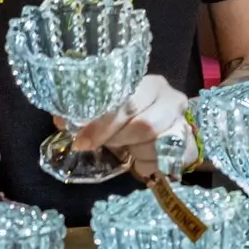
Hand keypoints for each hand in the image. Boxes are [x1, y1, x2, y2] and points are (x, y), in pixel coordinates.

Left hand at [68, 75, 192, 178]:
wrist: (170, 134)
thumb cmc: (134, 120)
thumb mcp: (111, 113)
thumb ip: (87, 114)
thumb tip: (60, 119)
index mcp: (149, 83)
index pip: (127, 101)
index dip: (102, 123)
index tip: (82, 140)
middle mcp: (170, 98)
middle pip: (143, 125)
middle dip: (116, 139)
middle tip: (102, 145)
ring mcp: (182, 122)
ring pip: (153, 145)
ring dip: (133, 152)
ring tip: (126, 150)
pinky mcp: (188, 145)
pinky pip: (163, 161)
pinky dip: (145, 165)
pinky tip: (139, 160)